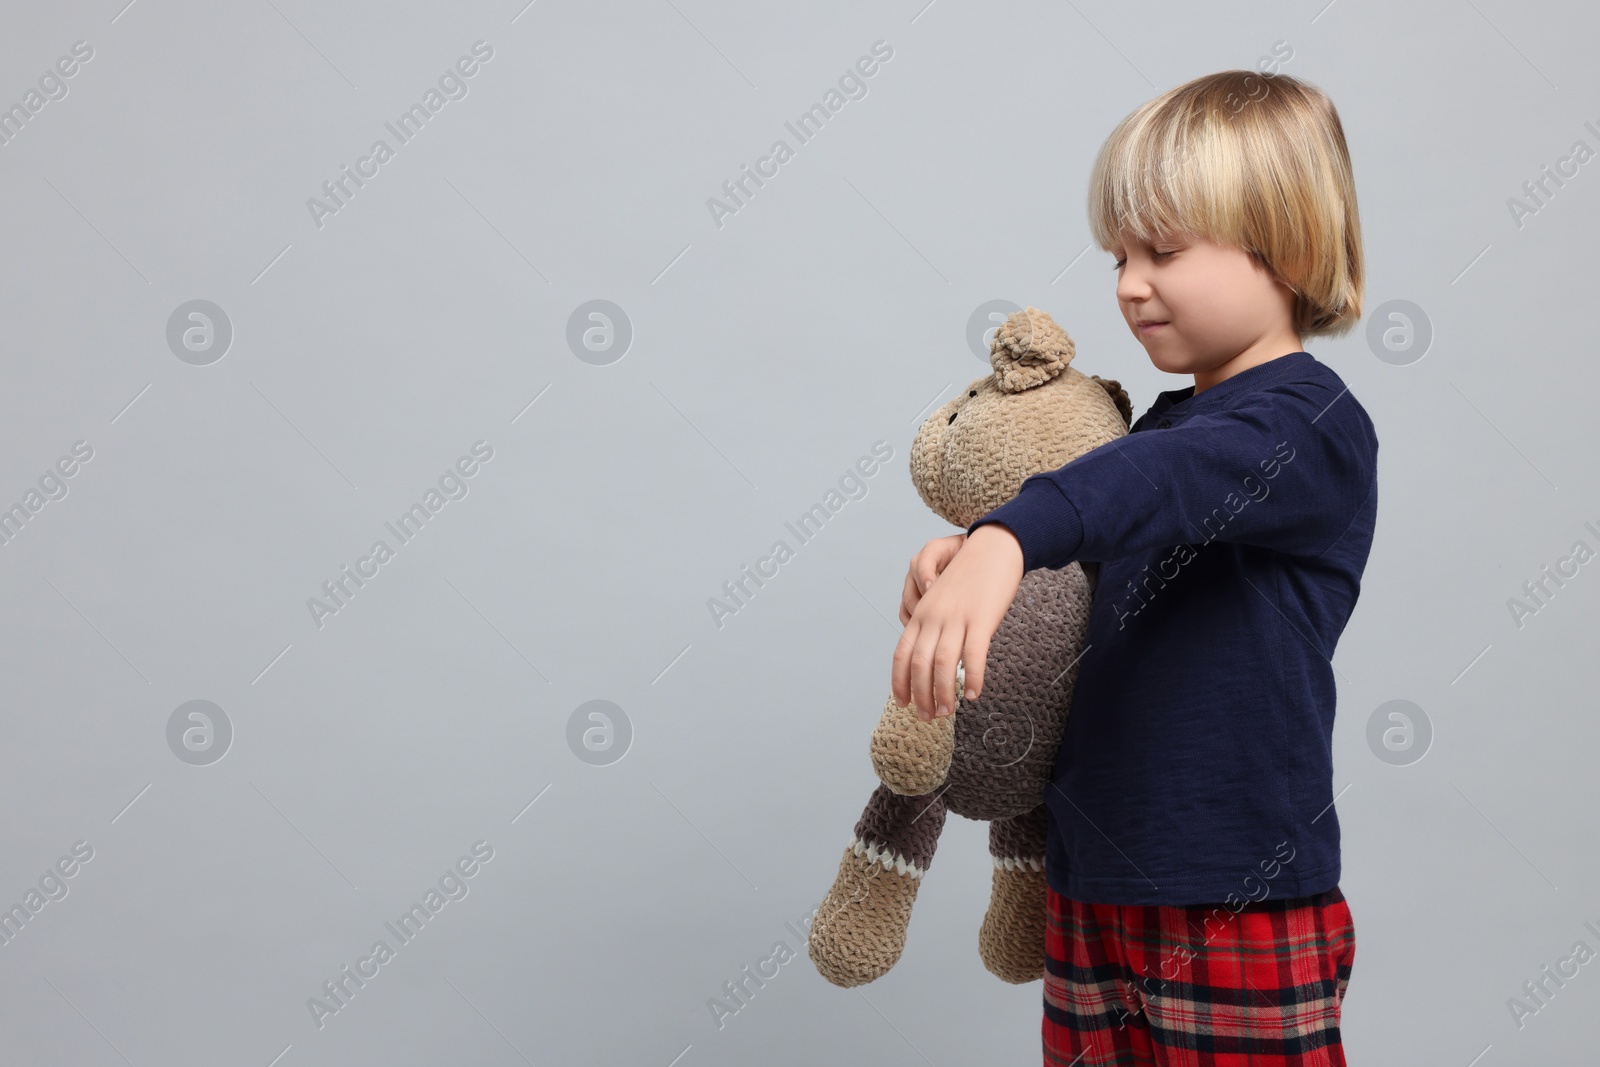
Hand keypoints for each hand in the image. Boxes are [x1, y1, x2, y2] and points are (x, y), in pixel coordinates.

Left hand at [891, 524, 1023, 721]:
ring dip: (943, 693)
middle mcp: (933, 616)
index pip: (902, 653)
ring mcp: (956, 617)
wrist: (994, 548)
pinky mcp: (981, 618)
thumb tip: (931, 658)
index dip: (899, 681)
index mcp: (921, 612)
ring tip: (948, 711)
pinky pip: (973, 655)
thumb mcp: (942, 599)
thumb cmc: (970, 577)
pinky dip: (972, 677)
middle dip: (920, 695)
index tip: (903, 703)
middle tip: (928, 717)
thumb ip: (933, 625)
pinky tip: (974, 694)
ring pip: (942, 663)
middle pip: (919, 664)